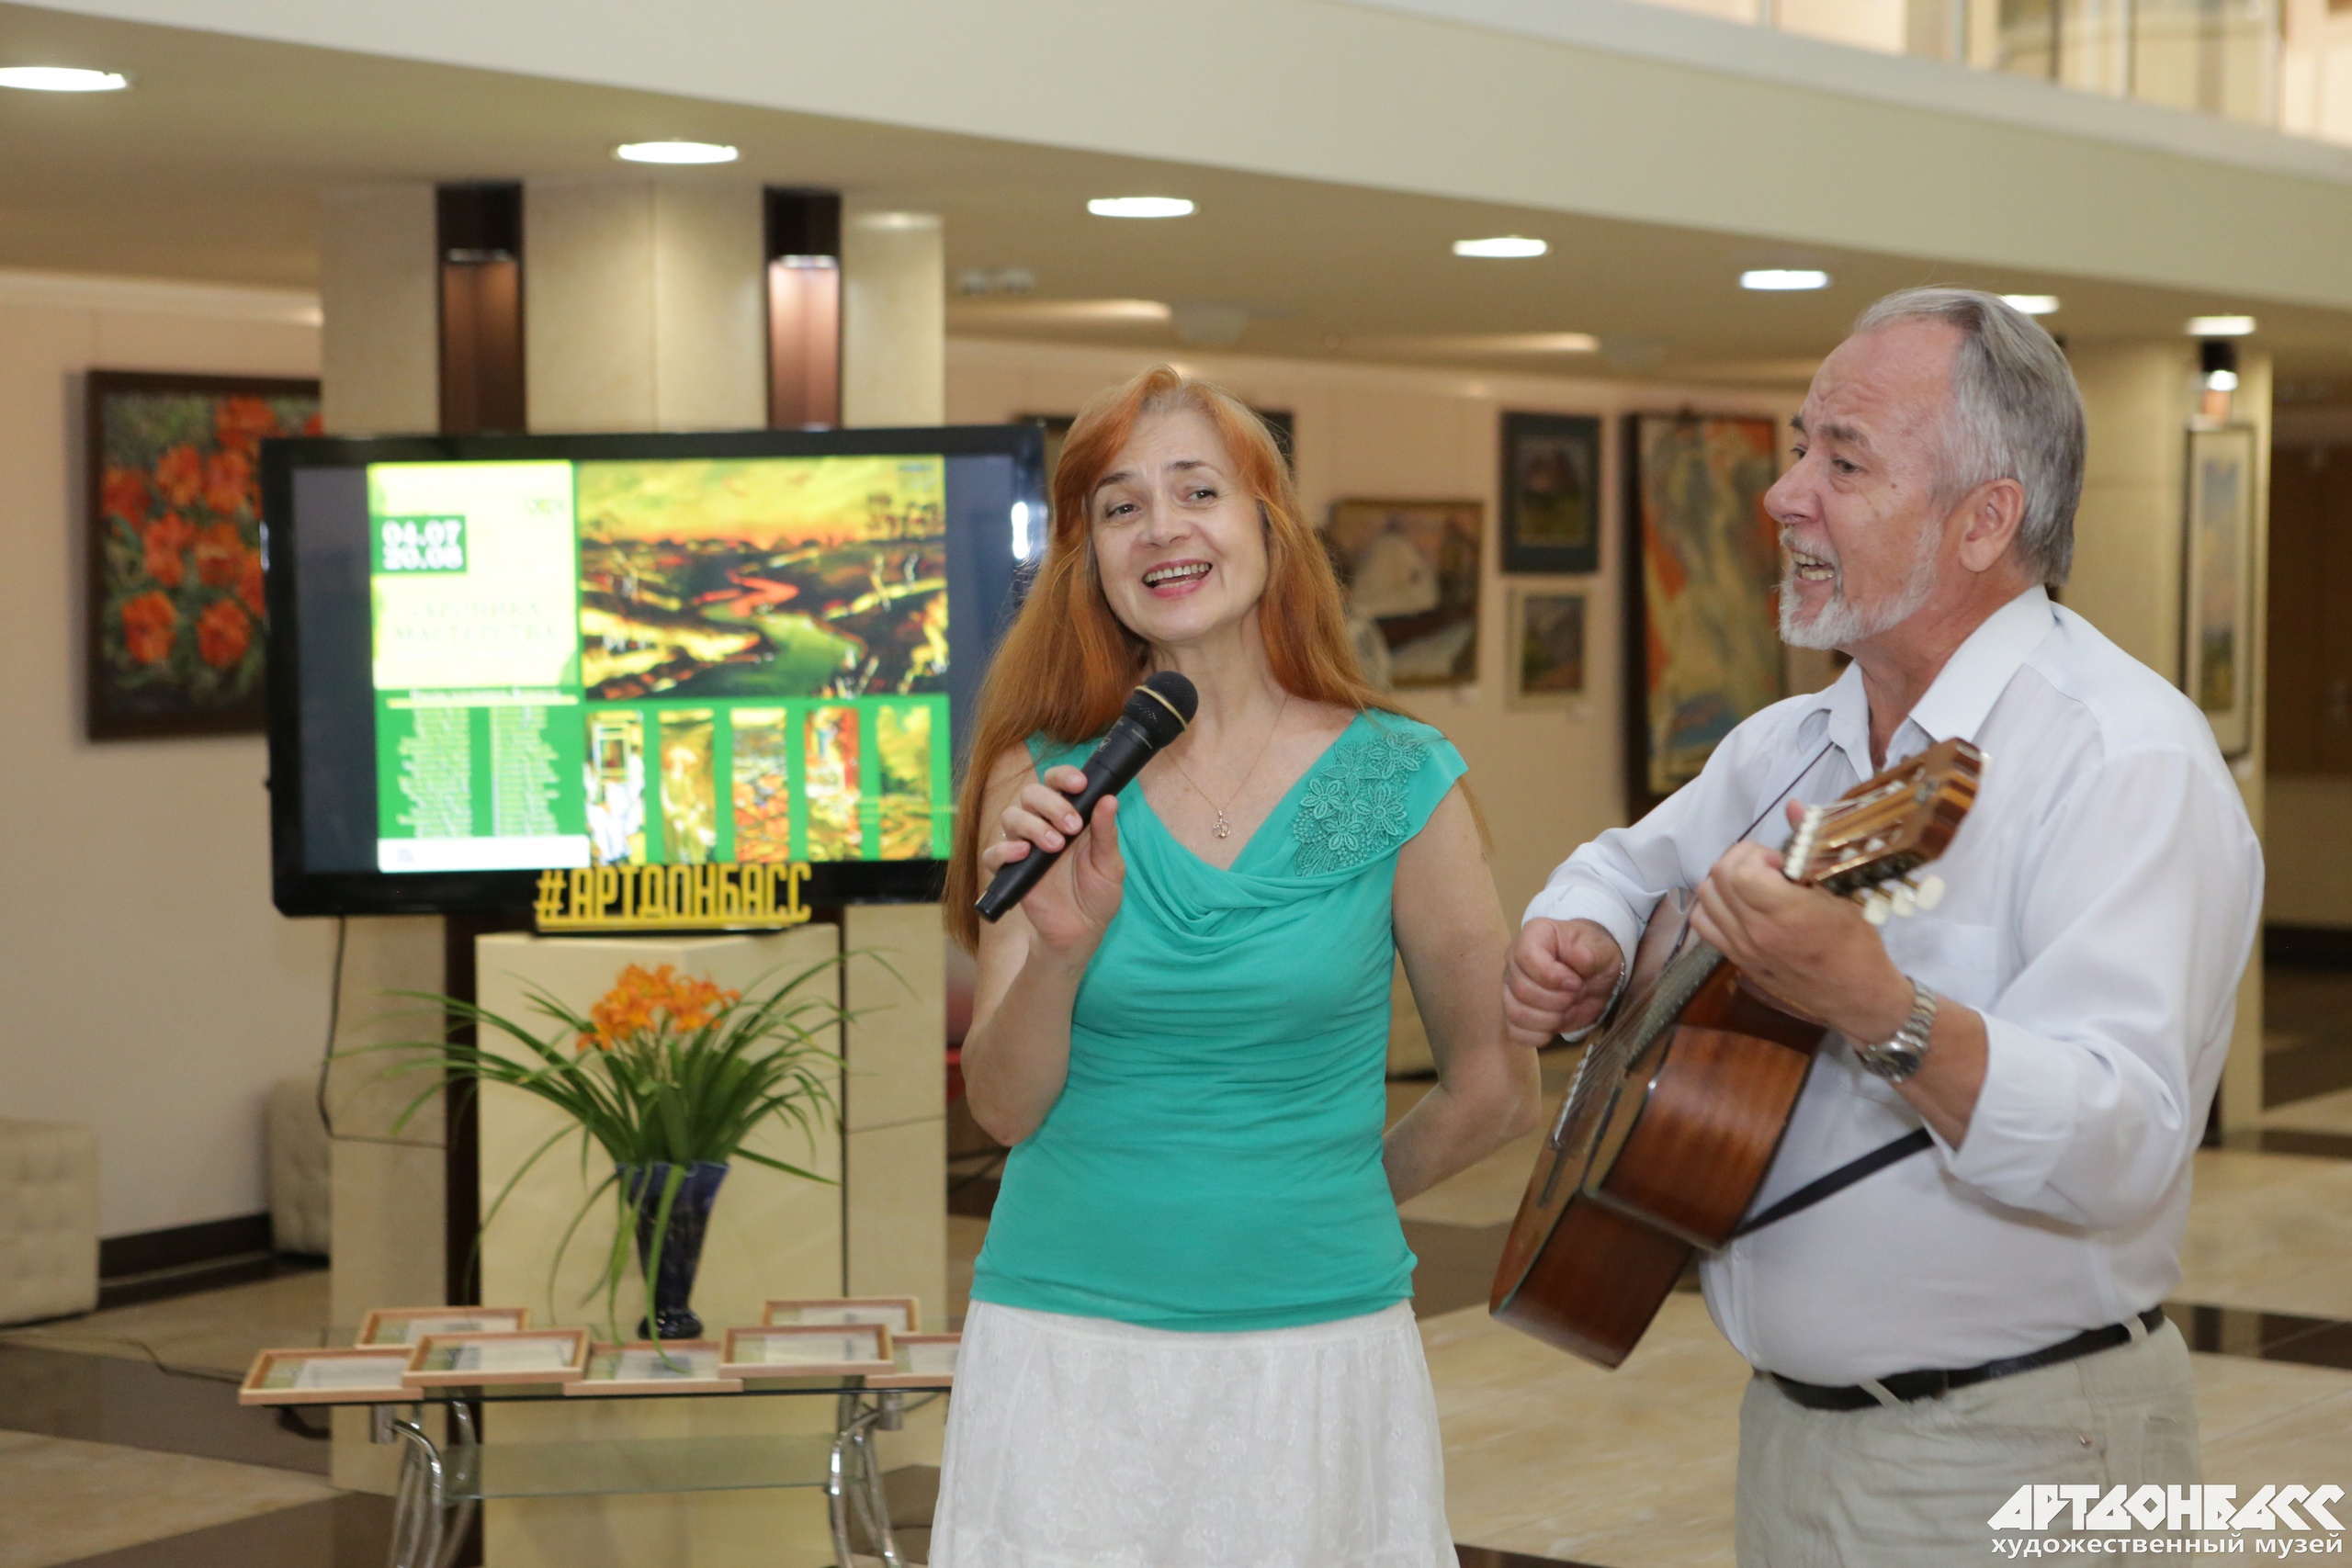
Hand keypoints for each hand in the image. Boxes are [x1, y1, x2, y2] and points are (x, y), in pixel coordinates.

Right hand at [977, 764, 1124, 963]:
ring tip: (1055, 845)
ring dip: (1033, 825)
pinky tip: (1024, 853)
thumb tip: (1109, 798)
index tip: (1079, 783)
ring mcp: (1024, 847)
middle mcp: (1043, 825)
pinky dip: (1005, 849)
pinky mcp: (1010, 871)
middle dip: (1051, 803)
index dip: (1064, 776)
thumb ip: (1106, 833)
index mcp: (1069, 817)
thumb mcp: (1110, 865)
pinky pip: (993, 853)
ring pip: (1011, 816)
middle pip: (1031, 794)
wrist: (1082, 933)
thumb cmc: (1097, 896)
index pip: (1057, 783)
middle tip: (1072, 826)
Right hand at [1504, 918, 1625, 1047]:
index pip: (1526, 956)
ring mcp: (1511, 987)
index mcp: (1534, 936)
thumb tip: (1579, 957)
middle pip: (1521, 989)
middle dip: (1556, 1001)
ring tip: (1568, 1011)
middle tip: (1576, 996)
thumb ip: (1591, 952)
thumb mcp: (1601, 949)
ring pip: (1515, 1013)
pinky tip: (1554, 1028)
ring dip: (1548, 1020)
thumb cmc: (1593, 955)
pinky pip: (1514, 1031)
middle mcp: (1514, 960)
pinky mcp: (1515, 1011)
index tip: (1576, 983)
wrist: (1592, 974)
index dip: (1551, 975)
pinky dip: (1537, 1035)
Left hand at [1688, 804, 1911, 1043]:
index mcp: (1787, 914)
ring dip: (1724, 880)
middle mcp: (1757, 932)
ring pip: (1705, 898)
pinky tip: (1740, 904)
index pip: (1740, 871)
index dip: (1756, 854)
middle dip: (1740, 859)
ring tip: (1754, 883)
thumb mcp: (1843, 891)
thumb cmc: (1857, 944)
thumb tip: (1793, 805)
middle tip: (1767, 866)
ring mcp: (1742, 948)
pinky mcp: (1737, 960)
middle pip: (1717, 878)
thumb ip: (1810, 845)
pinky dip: (1714, 906)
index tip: (1780, 860)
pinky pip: (1703, 924)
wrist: (1856, 996)